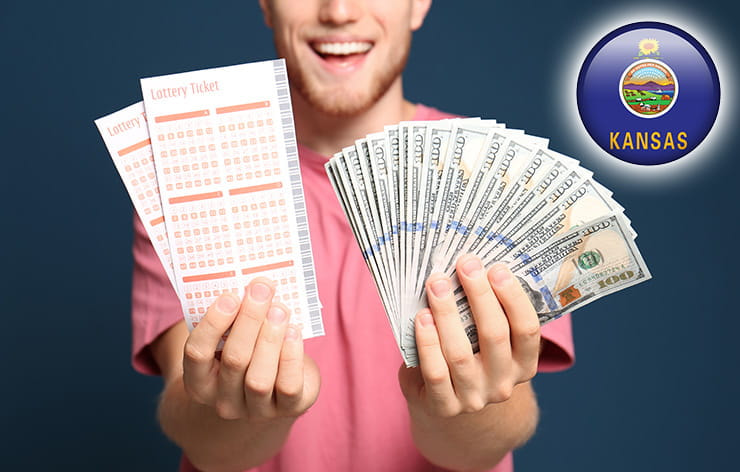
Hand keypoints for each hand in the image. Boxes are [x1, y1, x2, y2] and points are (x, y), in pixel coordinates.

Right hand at [182, 277, 319, 421]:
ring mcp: (255, 411)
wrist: (275, 387)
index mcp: (199, 381)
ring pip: (259, 378)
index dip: (213, 323)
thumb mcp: (233, 336)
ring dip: (270, 337)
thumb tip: (251, 283)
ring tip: (280, 308)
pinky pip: (288, 386)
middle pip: (234, 360)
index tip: (230, 294)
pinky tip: (293, 331)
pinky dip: (291, 356)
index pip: (196, 353)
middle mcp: (223, 402)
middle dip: (249, 319)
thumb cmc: (249, 350)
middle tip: (261, 289)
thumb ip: (233, 316)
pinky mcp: (287, 410)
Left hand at [399, 255, 539, 416]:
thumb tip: (471, 265)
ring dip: (447, 313)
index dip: (513, 297)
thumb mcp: (484, 337)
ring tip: (436, 284)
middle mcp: (503, 384)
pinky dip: (428, 342)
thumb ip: (484, 310)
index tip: (496, 267)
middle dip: (479, 295)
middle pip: (494, 335)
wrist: (443, 399)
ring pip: (460, 353)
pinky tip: (421, 317)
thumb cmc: (467, 352)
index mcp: (524, 363)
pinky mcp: (444, 406)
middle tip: (465, 264)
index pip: (527, 330)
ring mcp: (474, 398)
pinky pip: (436, 372)